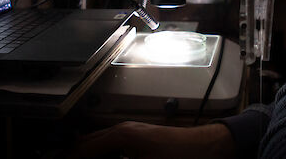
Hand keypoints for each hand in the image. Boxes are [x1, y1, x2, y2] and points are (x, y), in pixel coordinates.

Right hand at [66, 121, 235, 158]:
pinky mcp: (142, 139)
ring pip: (99, 144)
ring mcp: (133, 132)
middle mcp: (123, 129)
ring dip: (89, 155)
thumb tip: (94, 158)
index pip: (82, 151)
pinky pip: (112, 146)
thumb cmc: (182, 158)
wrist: (210, 149)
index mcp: (120, 136)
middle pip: (87, 144)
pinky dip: (103, 155)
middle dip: (75, 156)